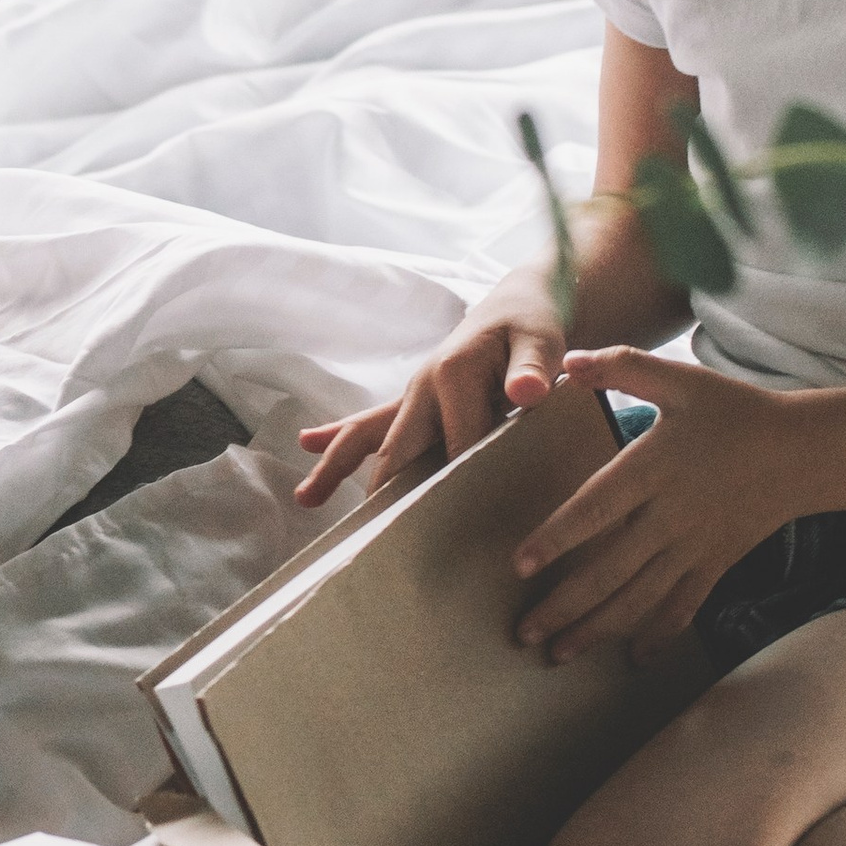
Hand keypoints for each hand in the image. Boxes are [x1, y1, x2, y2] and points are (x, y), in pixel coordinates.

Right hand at [296, 278, 566, 506]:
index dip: (464, 488)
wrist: (515, 303)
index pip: (457, 447)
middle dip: (382, 495)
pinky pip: (368, 425)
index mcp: (451, 376)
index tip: (466, 533)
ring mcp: (411, 398)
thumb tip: (528, 394)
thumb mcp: (540, 340)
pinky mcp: (411, 405)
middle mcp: (420, 388)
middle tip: (369, 542)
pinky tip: (307, 445)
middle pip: (393, 450)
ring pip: (365, 436)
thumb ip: (532, 369)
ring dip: (334, 467)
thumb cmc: (531, 323)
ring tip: (305, 499)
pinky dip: (337, 439)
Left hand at [509, 349, 830, 660]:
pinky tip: (632, 659)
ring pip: (640, 598)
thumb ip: (622, 367)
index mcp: (654, 467)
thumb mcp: (680, 379)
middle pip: (610, 569)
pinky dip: (658, 634)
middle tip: (522, 633)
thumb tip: (566, 362)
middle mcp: (672, 515)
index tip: (520, 565)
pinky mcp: (717, 563)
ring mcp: (695, 546)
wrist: (804, 451)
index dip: (558, 537)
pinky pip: (684, 606)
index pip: (596, 508)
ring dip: (597, 629)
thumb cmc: (735, 411)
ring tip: (557, 654)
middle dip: (564, 605)